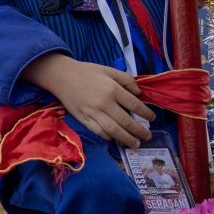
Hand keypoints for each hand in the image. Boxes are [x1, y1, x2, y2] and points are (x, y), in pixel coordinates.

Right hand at [22, 54, 152, 146]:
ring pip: (114, 130)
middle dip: (139, 131)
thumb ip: (126, 79)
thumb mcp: (108, 70)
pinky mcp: (83, 119)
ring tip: (136, 143)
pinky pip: (98, 131)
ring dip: (127, 139)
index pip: (134, 105)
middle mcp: (104, 103)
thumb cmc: (86, 72)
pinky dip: (109, 137)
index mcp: (112, 89)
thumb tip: (139, 93)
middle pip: (126, 121)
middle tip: (148, 136)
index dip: (146, 113)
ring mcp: (93, 113)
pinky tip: (115, 138)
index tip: (152, 118)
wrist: (62, 76)